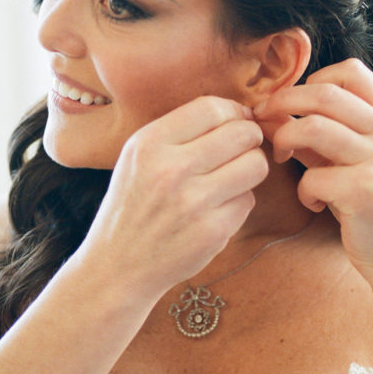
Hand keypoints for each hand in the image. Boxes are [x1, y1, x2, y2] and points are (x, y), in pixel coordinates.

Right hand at [84, 96, 268, 299]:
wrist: (117, 265)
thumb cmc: (134, 205)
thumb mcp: (137, 158)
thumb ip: (180, 133)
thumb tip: (239, 113)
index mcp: (149, 144)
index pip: (211, 108)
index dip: (234, 112)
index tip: (236, 123)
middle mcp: (171, 169)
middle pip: (242, 134)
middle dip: (249, 139)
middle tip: (241, 151)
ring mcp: (193, 202)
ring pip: (255, 165)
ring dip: (249, 170)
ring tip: (230, 179)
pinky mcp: (212, 231)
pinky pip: (248, 200)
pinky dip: (237, 203)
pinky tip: (215, 211)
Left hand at [254, 58, 372, 282]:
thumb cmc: (372, 207)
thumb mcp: (355, 159)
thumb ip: (323, 132)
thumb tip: (271, 109)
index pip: (349, 71)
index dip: (310, 81)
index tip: (289, 104)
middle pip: (323, 93)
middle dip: (280, 103)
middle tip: (261, 122)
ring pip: (311, 128)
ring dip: (283, 142)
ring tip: (281, 160)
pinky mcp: (367, 191)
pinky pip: (311, 177)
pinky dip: (303, 191)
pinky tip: (313, 203)